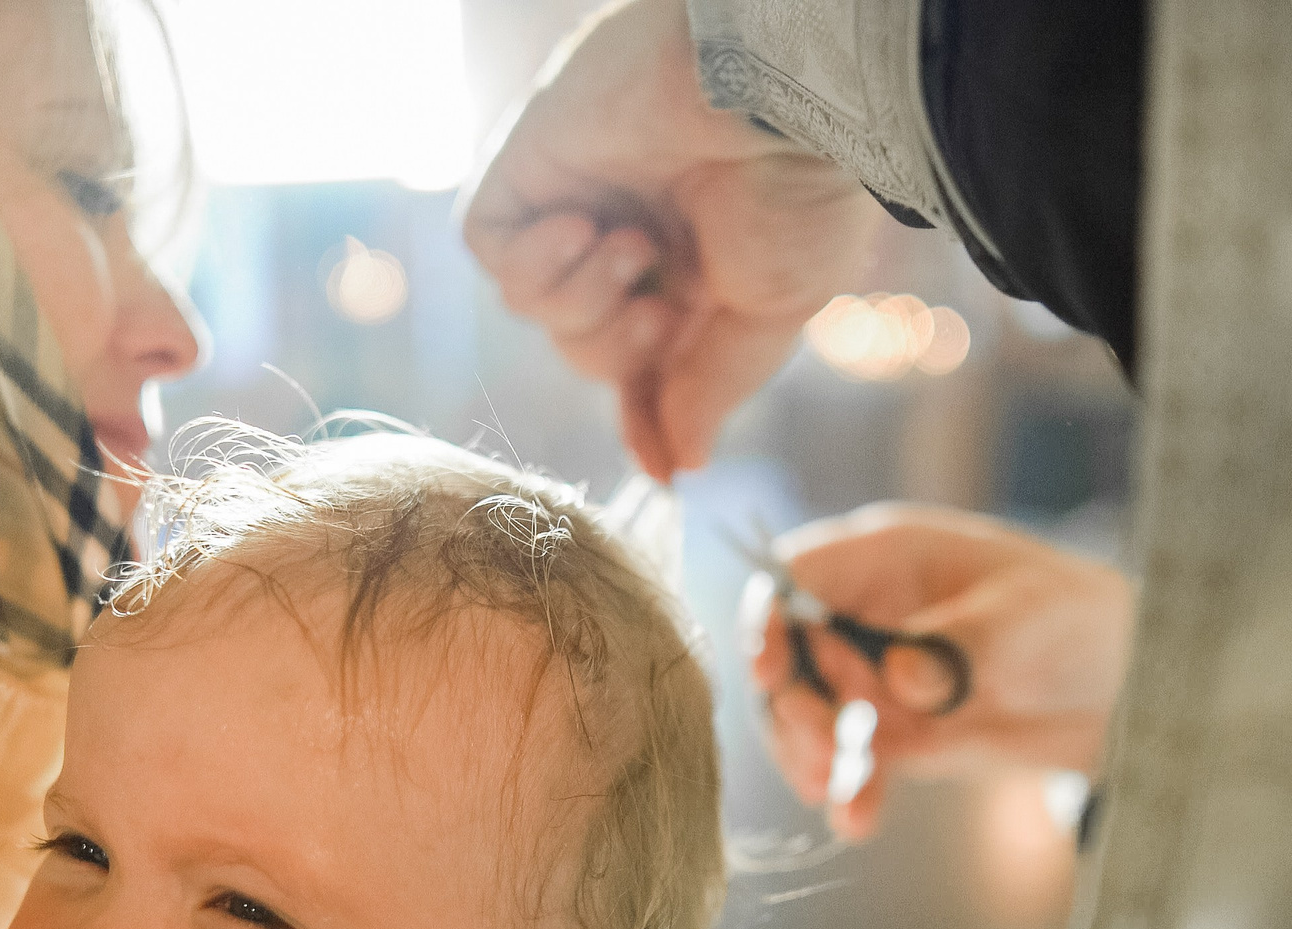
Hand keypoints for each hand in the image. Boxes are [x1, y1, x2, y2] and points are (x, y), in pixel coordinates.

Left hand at [462, 0, 882, 476]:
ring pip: (539, 307)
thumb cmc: (798, 191)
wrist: (778, 98)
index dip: (647, 412)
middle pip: (588, 345)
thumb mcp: (770, 312)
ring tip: (631, 246)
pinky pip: (493, 252)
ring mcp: (580, 194)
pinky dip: (534, 262)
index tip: (661, 468)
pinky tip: (584, 227)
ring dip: (582, 301)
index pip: (648, 360)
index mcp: (703, 262)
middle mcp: (640, 229)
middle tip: (659, 315)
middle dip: (617, 351)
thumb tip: (681, 465)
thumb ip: (709, 386)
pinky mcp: (530, 163)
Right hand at [745, 504, 1134, 839]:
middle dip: (793, 704)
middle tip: (826, 745)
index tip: (771, 667)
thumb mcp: (1027, 619)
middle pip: (789, 654)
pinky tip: (858, 821)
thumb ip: (959, 646)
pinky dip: (850, 792)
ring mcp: (874, 677)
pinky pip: (852, 764)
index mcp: (887, 558)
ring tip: (841, 786)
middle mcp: (866, 615)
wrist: (1124, 686)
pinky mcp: (894, 733)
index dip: (769, 616)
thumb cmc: (1077, 618)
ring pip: (806, 715)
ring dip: (811, 753)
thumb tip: (900, 676)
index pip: (796, 575)